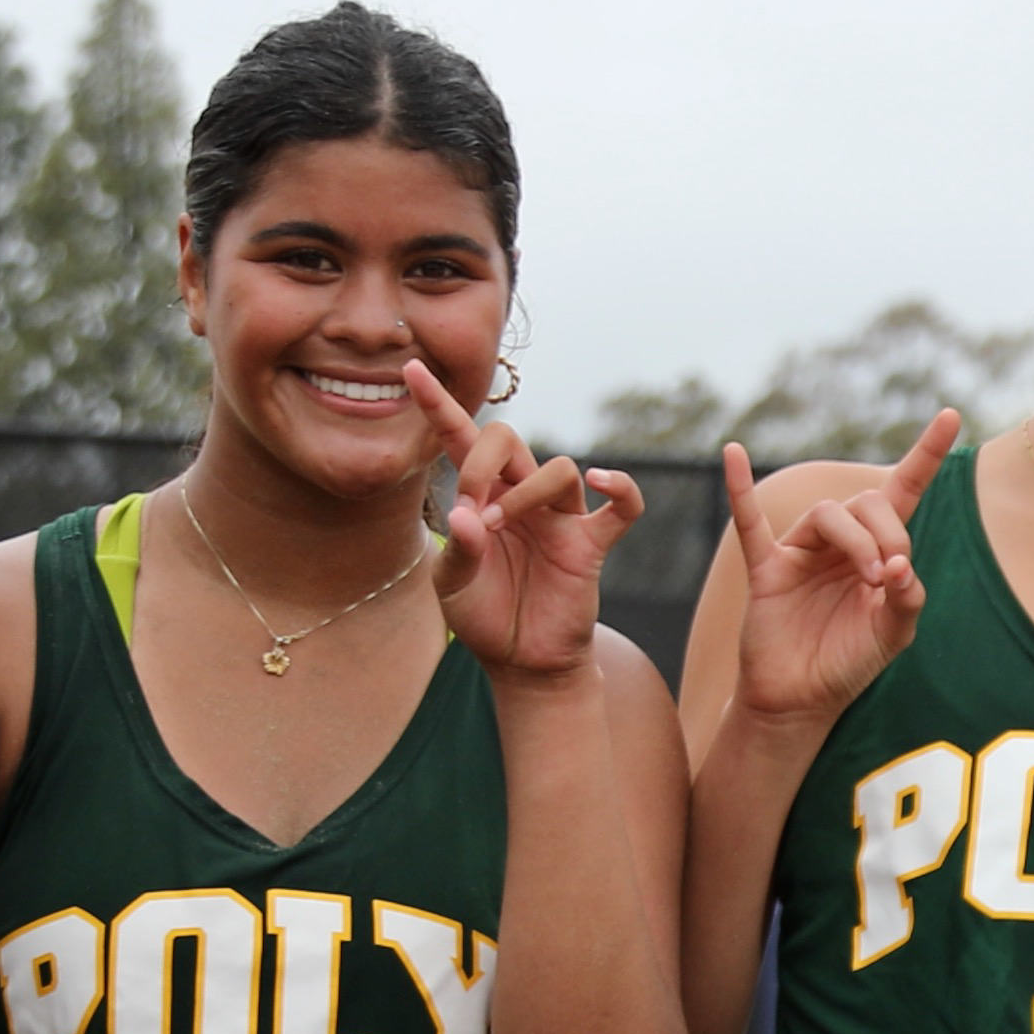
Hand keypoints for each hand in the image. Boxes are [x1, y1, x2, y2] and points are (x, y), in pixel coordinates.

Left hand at [417, 363, 644, 684]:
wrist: (522, 664)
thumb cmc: (485, 617)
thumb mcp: (453, 588)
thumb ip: (459, 552)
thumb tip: (467, 515)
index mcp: (481, 497)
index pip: (460, 438)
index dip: (437, 404)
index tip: (411, 370)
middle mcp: (520, 496)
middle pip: (508, 438)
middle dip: (480, 463)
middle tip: (469, 511)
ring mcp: (559, 518)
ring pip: (556, 468)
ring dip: (523, 494)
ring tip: (498, 529)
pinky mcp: (591, 544)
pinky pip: (622, 507)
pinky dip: (621, 488)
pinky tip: (603, 480)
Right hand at [719, 412, 958, 727]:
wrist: (802, 702)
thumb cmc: (848, 663)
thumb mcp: (893, 634)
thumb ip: (908, 598)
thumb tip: (900, 564)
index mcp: (878, 549)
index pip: (903, 490)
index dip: (926, 454)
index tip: (952, 415)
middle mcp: (840, 542)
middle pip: (867, 503)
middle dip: (888, 532)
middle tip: (890, 574)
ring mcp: (801, 551)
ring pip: (829, 514)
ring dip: (857, 541)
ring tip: (871, 578)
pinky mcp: (768, 569)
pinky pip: (750, 522)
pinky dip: (739, 487)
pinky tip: (734, 454)